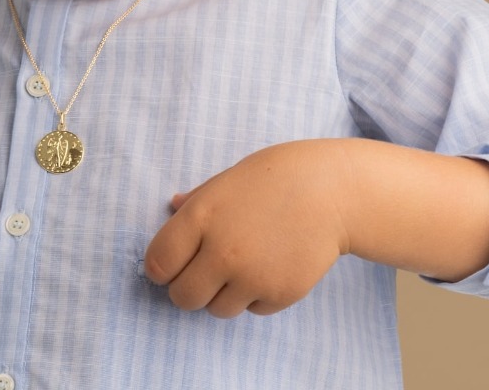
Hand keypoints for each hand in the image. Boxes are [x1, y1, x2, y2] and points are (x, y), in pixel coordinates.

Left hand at [143, 141, 350, 317]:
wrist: (329, 191)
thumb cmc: (273, 178)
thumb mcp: (227, 180)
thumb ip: (197, 201)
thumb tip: (171, 207)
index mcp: (201, 217)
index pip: (158, 264)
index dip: (159, 268)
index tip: (169, 265)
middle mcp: (223, 251)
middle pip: (182, 297)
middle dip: (186, 289)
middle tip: (200, 273)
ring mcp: (252, 277)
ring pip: (217, 310)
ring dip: (222, 294)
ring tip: (241, 263)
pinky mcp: (279, 295)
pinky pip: (252, 309)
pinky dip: (255, 296)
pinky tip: (268, 265)